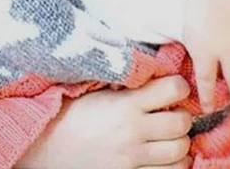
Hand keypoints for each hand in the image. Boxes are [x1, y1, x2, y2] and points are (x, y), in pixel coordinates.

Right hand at [16, 75, 192, 168]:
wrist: (48, 144)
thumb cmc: (72, 111)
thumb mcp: (99, 89)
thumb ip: (128, 83)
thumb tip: (155, 69)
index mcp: (126, 104)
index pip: (173, 89)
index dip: (179, 86)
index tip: (174, 86)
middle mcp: (134, 132)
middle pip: (182, 123)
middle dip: (182, 116)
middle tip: (172, 112)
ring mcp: (133, 158)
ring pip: (181, 152)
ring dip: (180, 142)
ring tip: (170, 135)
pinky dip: (172, 164)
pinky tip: (163, 154)